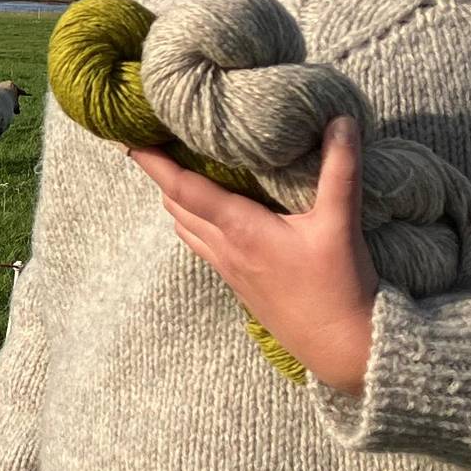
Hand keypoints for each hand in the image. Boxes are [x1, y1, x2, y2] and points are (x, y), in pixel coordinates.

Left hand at [126, 116, 378, 394]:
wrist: (341, 348)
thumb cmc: (338, 287)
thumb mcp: (341, 224)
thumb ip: (341, 170)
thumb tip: (341, 122)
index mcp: (240, 229)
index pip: (183, 188)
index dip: (153, 162)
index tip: (129, 138)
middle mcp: (225, 248)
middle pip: (176, 204)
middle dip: (161, 174)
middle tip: (156, 142)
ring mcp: (228, 268)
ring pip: (185, 226)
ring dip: (176, 198)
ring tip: (178, 168)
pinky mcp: (238, 282)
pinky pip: (201, 244)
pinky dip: (193, 220)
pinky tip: (209, 211)